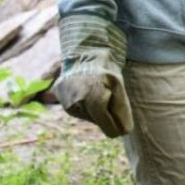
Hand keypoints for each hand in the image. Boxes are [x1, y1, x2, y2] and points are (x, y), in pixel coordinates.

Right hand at [54, 14, 132, 137]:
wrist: (85, 53)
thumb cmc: (106, 70)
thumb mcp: (119, 87)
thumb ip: (122, 110)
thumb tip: (125, 131)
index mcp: (93, 99)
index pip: (108, 127)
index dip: (118, 127)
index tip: (124, 125)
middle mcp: (75, 103)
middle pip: (98, 122)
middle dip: (106, 113)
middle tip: (108, 95)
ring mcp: (64, 102)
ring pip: (86, 116)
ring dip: (94, 108)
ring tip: (95, 90)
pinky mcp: (59, 99)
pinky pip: (76, 109)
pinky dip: (83, 104)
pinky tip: (85, 90)